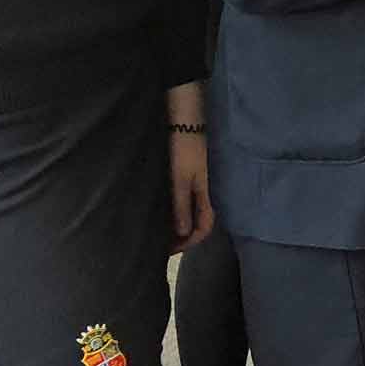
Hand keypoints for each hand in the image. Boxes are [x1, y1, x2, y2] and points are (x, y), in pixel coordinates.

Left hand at [165, 82, 211, 254]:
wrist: (184, 114)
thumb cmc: (183, 146)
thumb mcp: (181, 178)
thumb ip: (181, 205)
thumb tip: (183, 234)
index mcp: (207, 193)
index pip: (203, 228)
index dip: (187, 243)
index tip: (167, 252)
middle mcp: (205, 189)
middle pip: (197, 221)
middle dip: (181, 236)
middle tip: (159, 245)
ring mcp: (197, 180)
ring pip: (190, 210)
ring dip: (176, 223)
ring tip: (157, 230)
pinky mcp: (188, 171)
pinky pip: (184, 198)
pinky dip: (174, 208)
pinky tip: (160, 208)